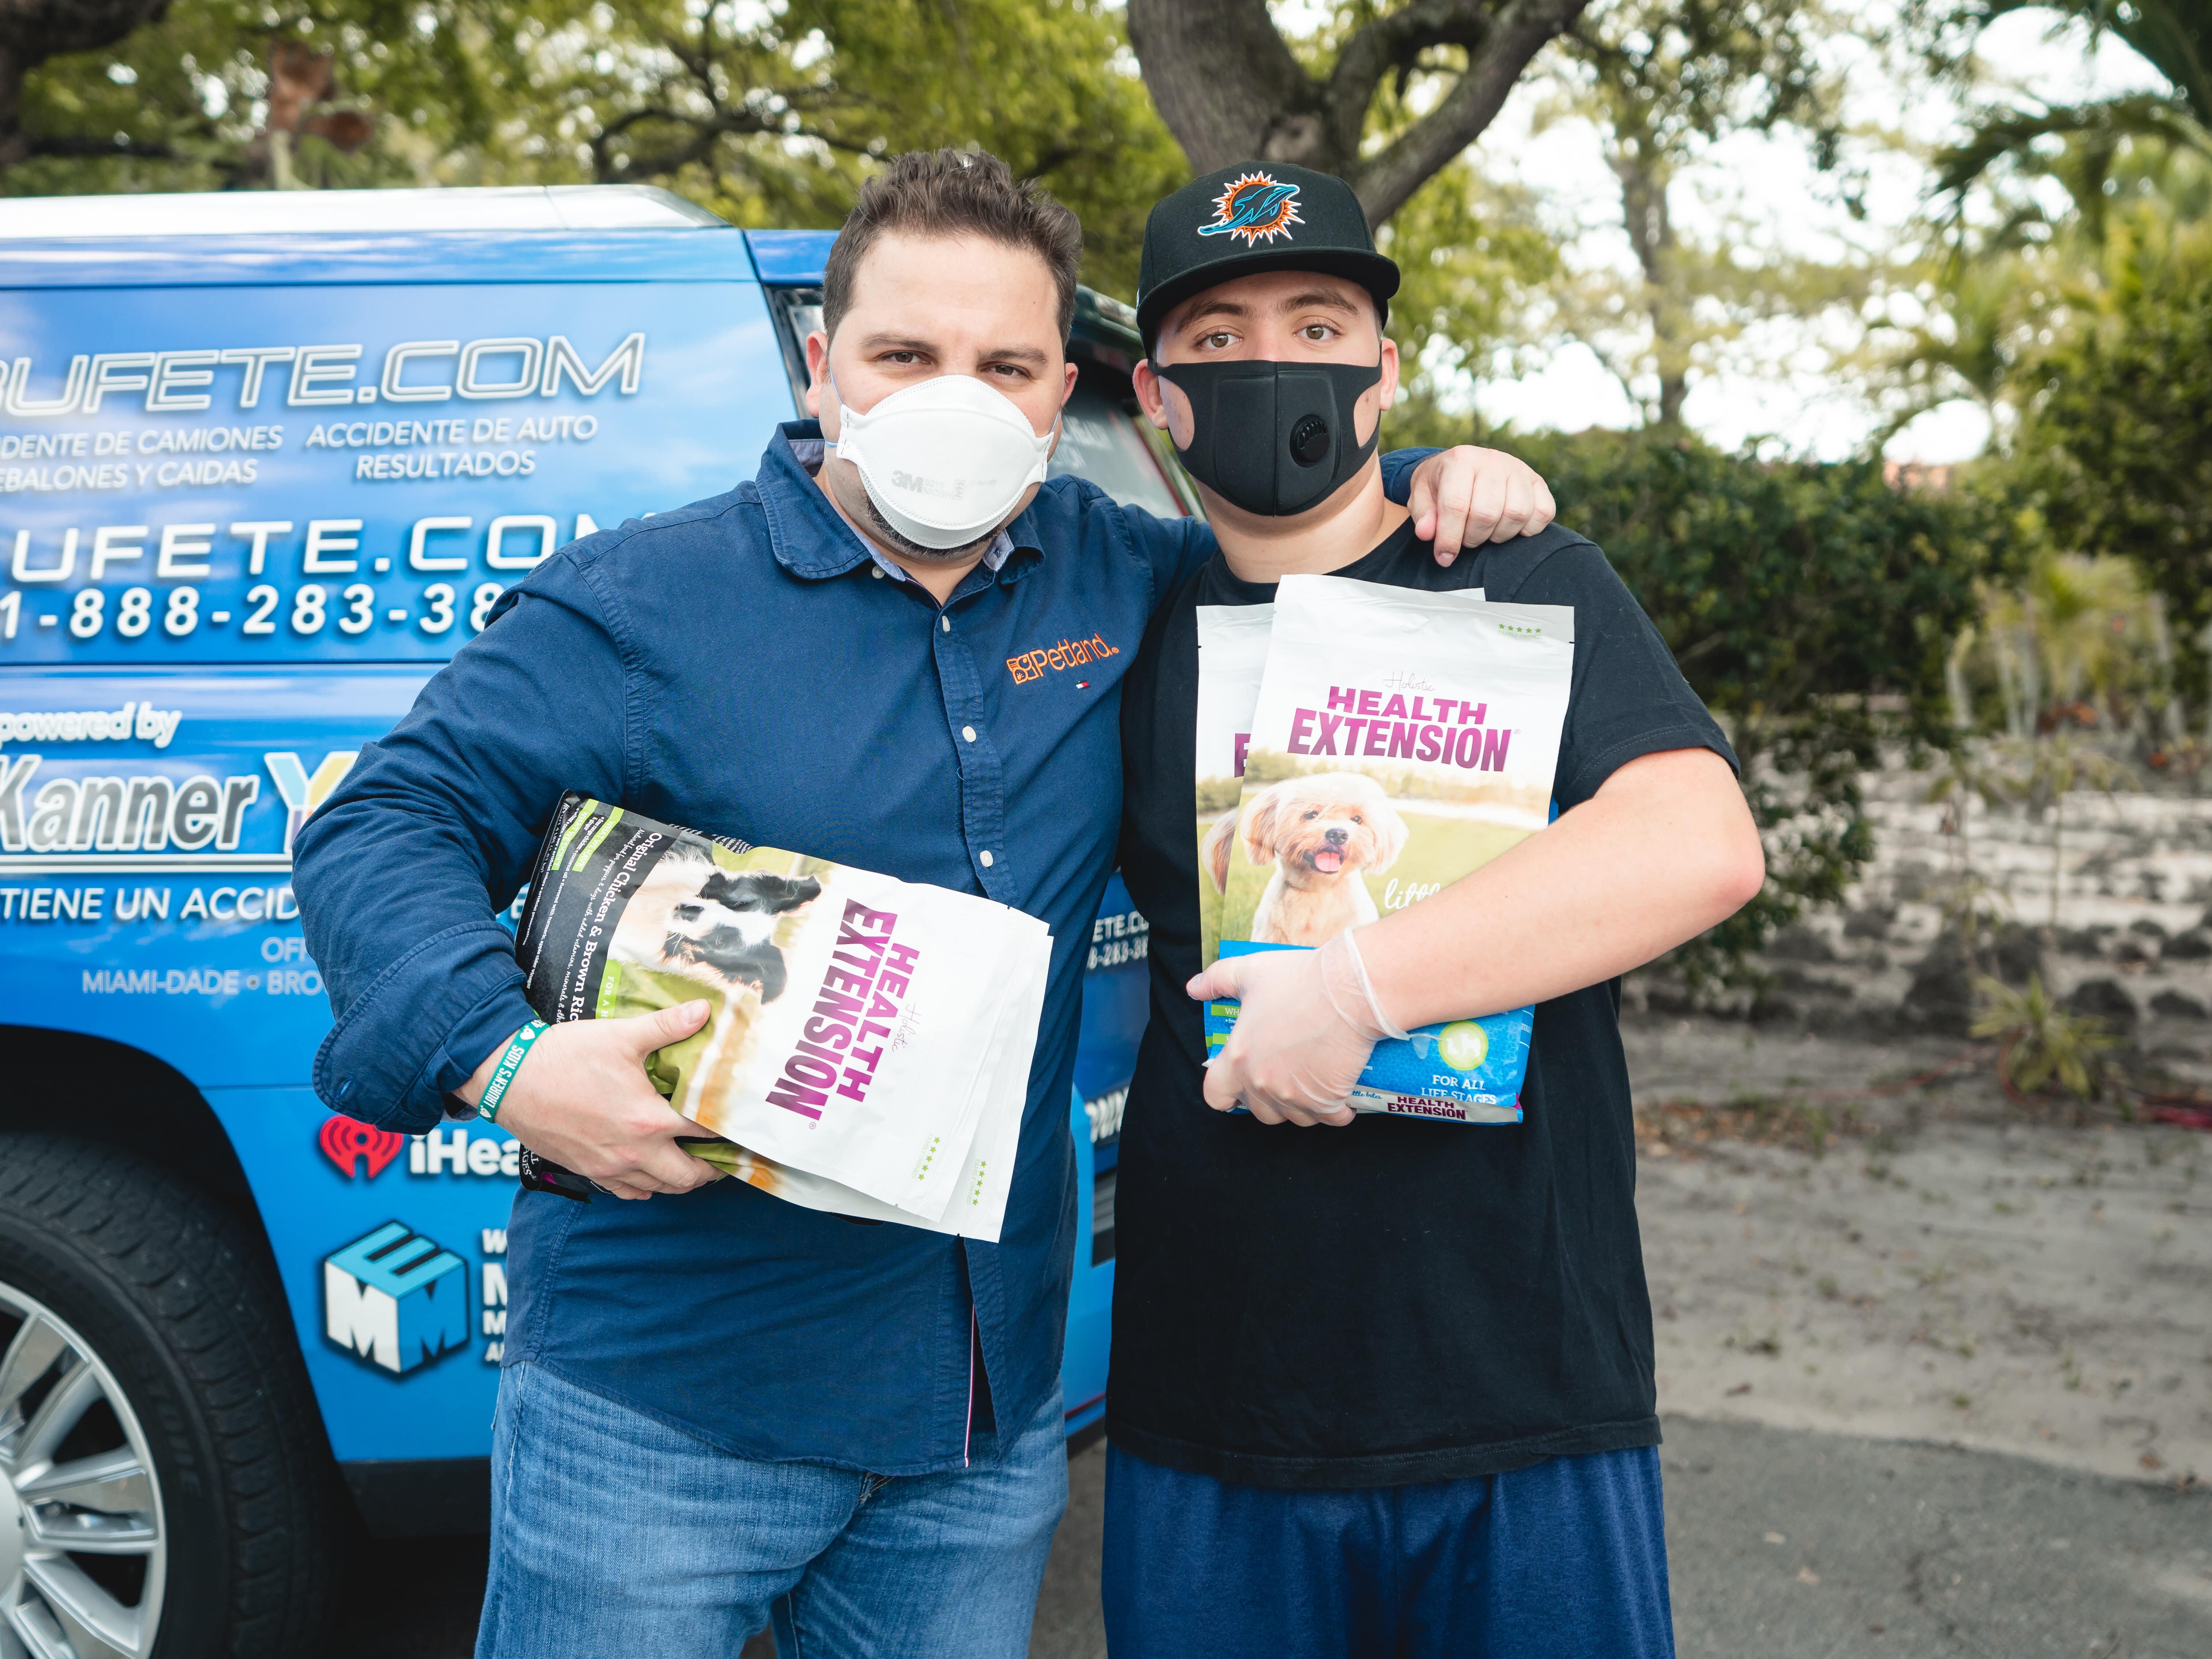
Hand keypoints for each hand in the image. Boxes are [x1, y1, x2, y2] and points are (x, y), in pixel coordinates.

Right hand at [460, 1002, 724, 1200]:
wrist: (510, 1079)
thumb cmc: (565, 1056)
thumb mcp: (621, 1036)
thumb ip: (668, 1026)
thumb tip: (705, 1010)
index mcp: (648, 1120)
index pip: (705, 1132)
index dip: (729, 1128)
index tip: (743, 1126)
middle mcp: (634, 1153)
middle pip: (689, 1176)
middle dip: (712, 1168)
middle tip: (723, 1152)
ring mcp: (610, 1168)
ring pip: (660, 1189)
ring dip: (682, 1178)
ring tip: (694, 1159)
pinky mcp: (589, 1172)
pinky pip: (629, 1193)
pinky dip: (648, 1186)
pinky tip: (653, 1168)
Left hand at [1186, 932, 1401, 1125]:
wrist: (1349, 990)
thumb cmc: (1300, 979)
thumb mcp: (1249, 971)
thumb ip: (1216, 980)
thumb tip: (1193, 988)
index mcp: (1239, 1057)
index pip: (1215, 1095)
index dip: (1224, 1093)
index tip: (1236, 1088)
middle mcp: (1263, 1083)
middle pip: (1258, 1111)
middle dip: (1267, 1099)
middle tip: (1282, 1076)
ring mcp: (1296, 1096)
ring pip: (1293, 1118)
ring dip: (1300, 1106)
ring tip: (1310, 1084)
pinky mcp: (1328, 1100)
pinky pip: (1329, 1119)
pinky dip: (1335, 1112)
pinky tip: (1339, 1097)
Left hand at [1406, 446, 1555, 561]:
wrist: (1461, 466)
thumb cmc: (1440, 486)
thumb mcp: (1421, 497)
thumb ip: (1423, 515)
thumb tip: (1427, 534)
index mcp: (1460, 460)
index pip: (1457, 505)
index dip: (1449, 538)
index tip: (1444, 557)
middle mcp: (1493, 460)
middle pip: (1488, 513)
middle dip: (1473, 538)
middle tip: (1465, 540)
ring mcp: (1519, 469)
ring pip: (1517, 514)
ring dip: (1499, 535)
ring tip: (1484, 534)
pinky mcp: (1538, 481)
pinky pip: (1543, 513)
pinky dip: (1527, 529)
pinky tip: (1507, 528)